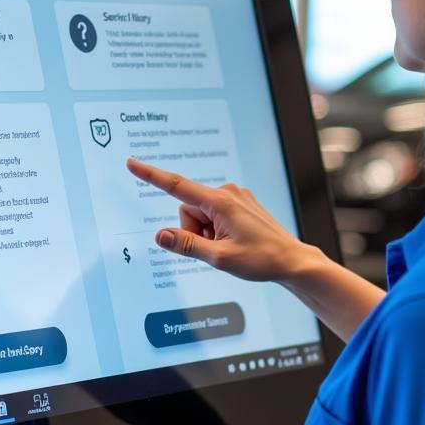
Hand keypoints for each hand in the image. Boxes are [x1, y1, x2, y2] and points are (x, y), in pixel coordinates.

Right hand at [127, 157, 314, 283]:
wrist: (291, 260)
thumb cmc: (261, 259)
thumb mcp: (220, 258)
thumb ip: (187, 246)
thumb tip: (160, 236)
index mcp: (220, 202)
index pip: (176, 186)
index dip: (151, 175)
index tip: (133, 164)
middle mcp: (227, 193)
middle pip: (188, 209)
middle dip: (193, 230)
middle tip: (214, 248)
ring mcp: (235, 197)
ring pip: (201, 214)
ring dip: (205, 232)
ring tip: (228, 246)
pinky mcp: (239, 204)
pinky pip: (214, 214)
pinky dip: (216, 229)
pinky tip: (234, 241)